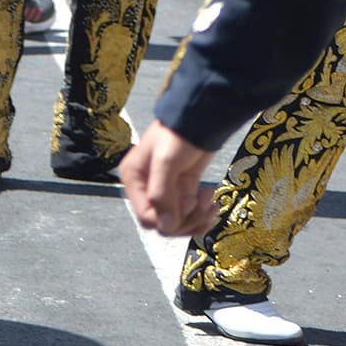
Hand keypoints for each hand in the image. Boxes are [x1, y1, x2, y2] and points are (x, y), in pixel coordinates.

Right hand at [119, 121, 221, 236]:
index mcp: (133, 180)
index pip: (147, 217)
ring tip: (211, 204)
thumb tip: (165, 226)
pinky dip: (203, 214)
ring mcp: (165, 190)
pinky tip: (212, 202)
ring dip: (197, 219)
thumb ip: (162, 194)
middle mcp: (146, 188)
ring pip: (178, 222)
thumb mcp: (166, 162)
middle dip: (186, 221)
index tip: (188, 205)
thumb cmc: (178, 135)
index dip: (168, 220)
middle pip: (163, 224)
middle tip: (203, 207)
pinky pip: (189, 214)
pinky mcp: (183, 190)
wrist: (200, 119)